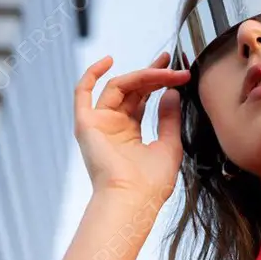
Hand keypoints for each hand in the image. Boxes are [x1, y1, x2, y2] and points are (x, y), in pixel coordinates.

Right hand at [73, 52, 190, 197]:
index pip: (142, 98)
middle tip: (172, 62)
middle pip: (132, 89)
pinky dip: (92, 74)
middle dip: (153, 73)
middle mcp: (112, 126)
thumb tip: (171, 92)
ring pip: (118, 87)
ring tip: (165, 69)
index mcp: (129, 133)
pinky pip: (83, 93)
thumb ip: (168, 118)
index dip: (158, 81)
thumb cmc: (151, 183)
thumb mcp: (169, 145)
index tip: (177, 70)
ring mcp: (99, 123)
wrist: (133, 199)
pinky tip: (109, 60)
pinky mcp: (86, 123)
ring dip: (142, 74)